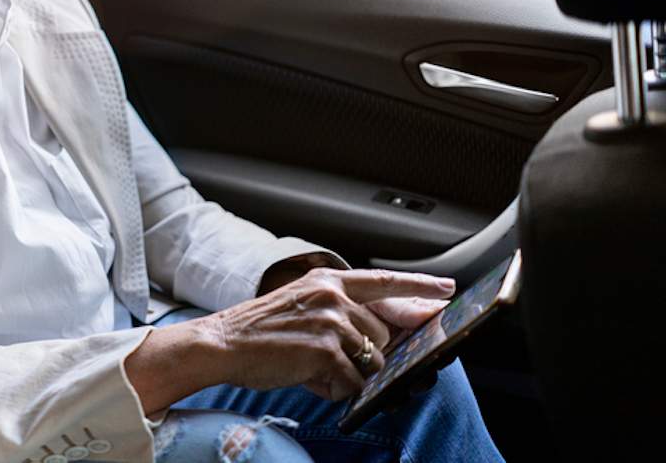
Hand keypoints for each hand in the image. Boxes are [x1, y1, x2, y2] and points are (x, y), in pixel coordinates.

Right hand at [204, 268, 455, 402]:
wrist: (222, 343)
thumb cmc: (260, 329)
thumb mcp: (302, 303)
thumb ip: (342, 311)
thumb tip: (384, 334)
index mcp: (328, 280)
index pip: (384, 282)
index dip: (419, 287)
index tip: (446, 289)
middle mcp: (334, 296)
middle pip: (381, 336)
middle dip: (362, 354)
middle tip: (323, 356)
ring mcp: (331, 323)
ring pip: (371, 362)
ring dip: (347, 373)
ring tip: (310, 364)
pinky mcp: (326, 351)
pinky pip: (352, 383)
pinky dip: (333, 388)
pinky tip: (306, 375)